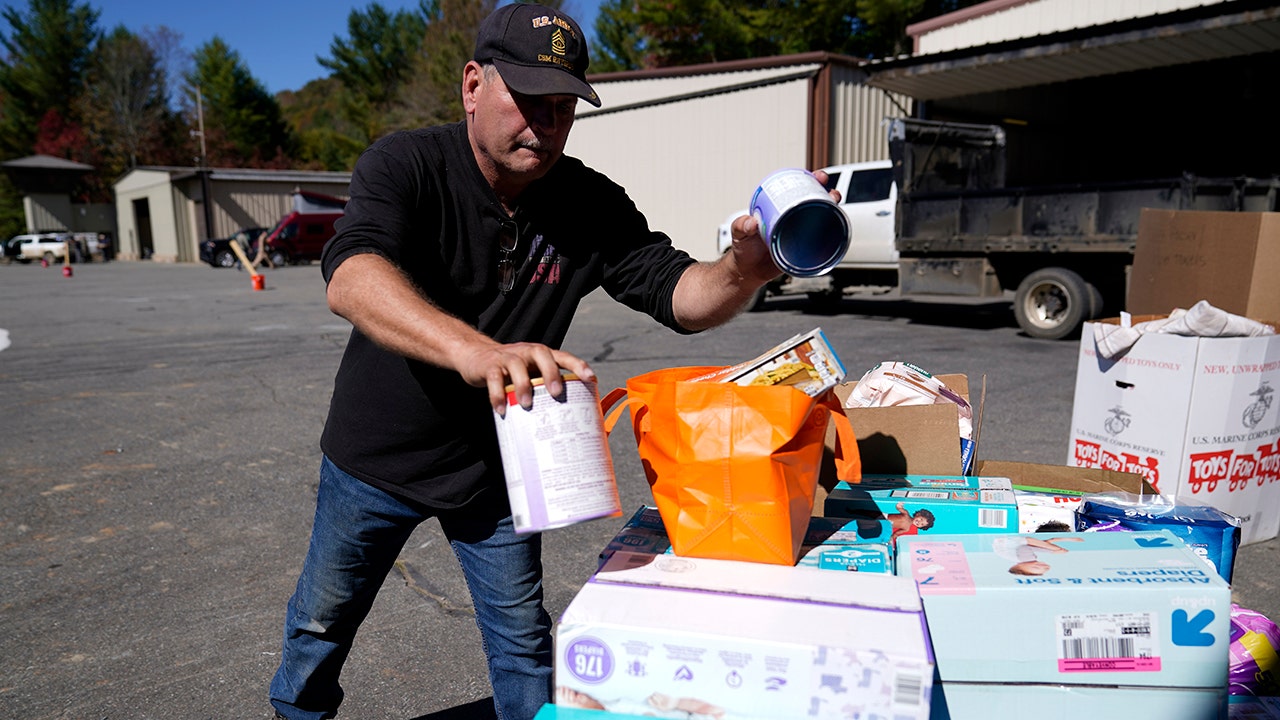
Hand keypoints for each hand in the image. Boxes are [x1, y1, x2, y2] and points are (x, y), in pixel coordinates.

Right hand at [456, 341, 595, 414]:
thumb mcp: (531, 376)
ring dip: (523, 384)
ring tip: (526, 404)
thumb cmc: (511, 373)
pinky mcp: (490, 366)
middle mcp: (527, 352)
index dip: (578, 365)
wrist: (476, 357)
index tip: (591, 378)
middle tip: (556, 393)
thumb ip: (544, 390)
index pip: (563, 356)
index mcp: (542, 355)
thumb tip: (565, 421)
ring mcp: (508, 357)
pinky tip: (501, 409)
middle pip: (542, 355)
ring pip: (517, 365)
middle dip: (551, 373)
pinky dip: (497, 394)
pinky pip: (494, 378)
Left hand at [725, 169, 841, 284]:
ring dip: (834, 212)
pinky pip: (822, 242)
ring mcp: (801, 234)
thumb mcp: (740, 233)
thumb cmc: (744, 248)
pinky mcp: (805, 250)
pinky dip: (832, 236)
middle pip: (816, 202)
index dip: (812, 181)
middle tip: (831, 193)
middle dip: (828, 193)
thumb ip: (741, 226)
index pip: (799, 190)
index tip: (818, 177)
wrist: (748, 272)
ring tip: (836, 206)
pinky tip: (839, 231)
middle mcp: (793, 219)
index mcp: (780, 209)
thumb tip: (751, 222)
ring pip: (822, 220)